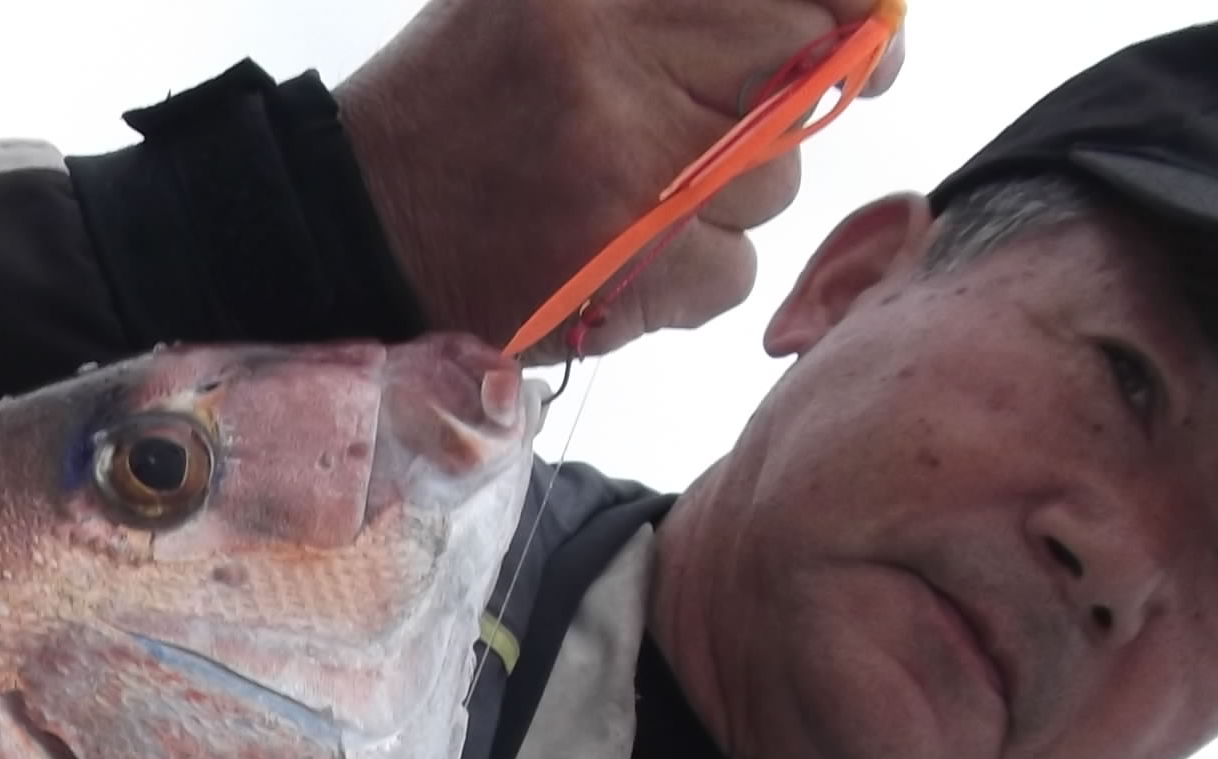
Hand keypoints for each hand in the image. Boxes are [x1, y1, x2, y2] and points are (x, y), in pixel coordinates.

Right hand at [336, 0, 903, 356]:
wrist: (348, 228)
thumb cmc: (455, 104)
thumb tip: (833, 8)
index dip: (851, 10)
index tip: (868, 28)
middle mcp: (613, 67)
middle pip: (797, 78)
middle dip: (790, 105)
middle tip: (749, 124)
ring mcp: (619, 175)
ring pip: (769, 186)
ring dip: (729, 196)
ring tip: (642, 193)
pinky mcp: (618, 271)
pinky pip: (730, 271)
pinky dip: (695, 274)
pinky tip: (628, 256)